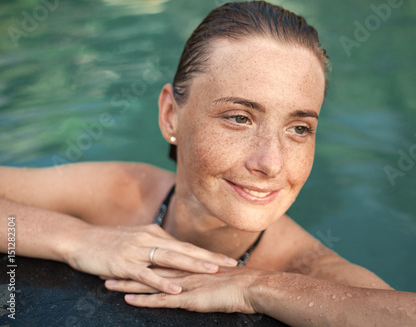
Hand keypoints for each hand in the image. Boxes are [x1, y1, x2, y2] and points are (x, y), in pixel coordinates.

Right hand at [65, 224, 237, 293]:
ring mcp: (137, 250)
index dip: (206, 253)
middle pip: (185, 249)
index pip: (185, 245)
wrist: (78, 239)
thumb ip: (154, 246)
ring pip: (171, 258)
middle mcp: (149, 239)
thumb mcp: (135, 240)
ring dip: (193, 265)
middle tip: (231, 264)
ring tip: (212, 271)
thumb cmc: (108, 242)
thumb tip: (172, 254)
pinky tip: (176, 287)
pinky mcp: (123, 263)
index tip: (226, 259)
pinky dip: (162, 281)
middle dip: (209, 257)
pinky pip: (146, 274)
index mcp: (154, 234)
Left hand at [105, 267, 270, 313]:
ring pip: (150, 282)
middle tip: (105, 266)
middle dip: (126, 267)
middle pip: (148, 268)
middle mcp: (182, 271)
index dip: (140, 258)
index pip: (159, 260)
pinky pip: (161, 299)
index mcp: (187, 264)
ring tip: (107, 283)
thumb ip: (199, 273)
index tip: (123, 256)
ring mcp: (183, 284)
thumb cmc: (236, 283)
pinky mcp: (187, 298)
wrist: (250, 287)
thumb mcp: (213, 275)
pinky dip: (144, 299)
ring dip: (128, 283)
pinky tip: (128, 300)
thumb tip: (190, 272)